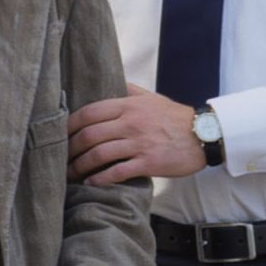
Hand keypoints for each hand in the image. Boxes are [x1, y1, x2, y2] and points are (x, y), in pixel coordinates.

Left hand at [67, 83, 206, 184]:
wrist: (205, 135)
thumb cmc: (176, 118)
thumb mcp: (152, 98)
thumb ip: (130, 90)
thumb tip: (112, 82)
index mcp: (129, 105)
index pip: (89, 113)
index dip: (69, 126)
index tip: (60, 135)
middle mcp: (131, 122)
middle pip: (89, 135)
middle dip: (69, 149)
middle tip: (61, 159)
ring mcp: (139, 143)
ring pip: (99, 155)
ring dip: (80, 167)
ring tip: (70, 174)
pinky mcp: (148, 162)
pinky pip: (117, 172)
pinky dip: (100, 179)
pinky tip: (91, 183)